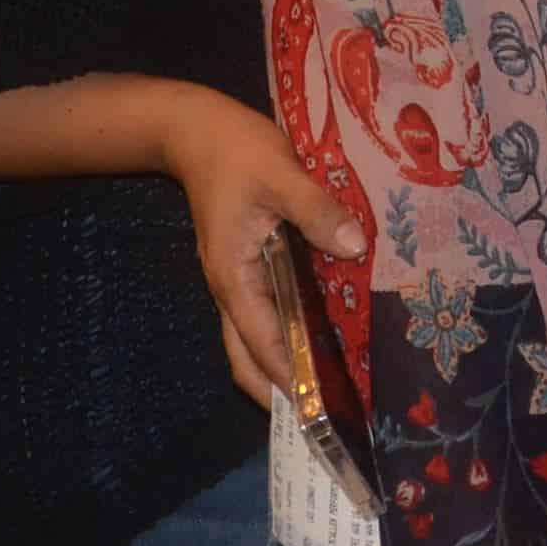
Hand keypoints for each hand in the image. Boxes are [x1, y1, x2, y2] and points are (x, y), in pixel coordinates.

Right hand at [154, 87, 361, 410]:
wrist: (194, 129)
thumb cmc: (235, 151)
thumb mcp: (280, 174)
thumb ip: (315, 210)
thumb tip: (353, 247)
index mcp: (234, 277)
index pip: (261, 343)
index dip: (288, 377)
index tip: (318, 409)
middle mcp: (231, 288)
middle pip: (247, 357)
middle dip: (279, 390)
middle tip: (322, 416)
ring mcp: (236, 278)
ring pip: (253, 339)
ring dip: (282, 366)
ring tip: (327, 388)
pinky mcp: (246, 264)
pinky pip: (264, 313)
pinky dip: (286, 334)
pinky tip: (318, 335)